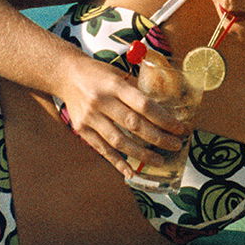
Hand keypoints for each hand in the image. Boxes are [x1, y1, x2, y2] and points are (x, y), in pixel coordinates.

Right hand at [54, 55, 184, 177]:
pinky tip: (131, 172)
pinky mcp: (82, 129)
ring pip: (119, 141)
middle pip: (134, 125)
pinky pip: (103, 149)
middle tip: (176, 146)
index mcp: (114, 85)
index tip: (180, 129)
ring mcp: (90, 117)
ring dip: (141, 154)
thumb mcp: (118, 74)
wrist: (65, 74)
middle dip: (158, 138)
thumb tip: (163, 108)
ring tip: (159, 161)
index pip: (144, 105)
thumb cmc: (97, 73)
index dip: (164, 119)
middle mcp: (101, 101)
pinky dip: (117, 162)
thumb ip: (137, 90)